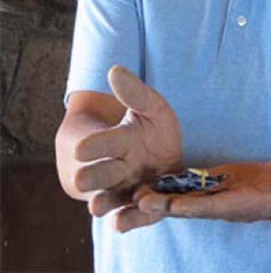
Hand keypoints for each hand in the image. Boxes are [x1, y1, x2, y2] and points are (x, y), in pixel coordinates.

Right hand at [72, 66, 182, 229]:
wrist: (165, 153)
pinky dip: (128, 220)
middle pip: (102, 174)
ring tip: (96, 207)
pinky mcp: (144, 205)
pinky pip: (134, 215)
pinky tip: (121, 224)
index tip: (83, 148)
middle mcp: (118, 168)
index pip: (103, 143)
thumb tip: (115, 69)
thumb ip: (135, 93)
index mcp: (118, 141)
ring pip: (112, 198)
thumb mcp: (151, 107)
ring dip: (105, 202)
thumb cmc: (152, 128)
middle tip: (83, 178)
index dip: (95, 146)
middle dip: (93, 176)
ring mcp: (128, 188)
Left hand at [131, 156, 270, 228]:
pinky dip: (161, 188)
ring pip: (180, 200)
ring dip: (156, 200)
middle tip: (138, 203)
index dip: (196, 206)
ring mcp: (214, 198)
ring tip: (128, 197)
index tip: (175, 205)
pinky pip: (181, 189)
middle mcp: (223, 205)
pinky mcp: (208, 188)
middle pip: (190, 207)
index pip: (218, 206)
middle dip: (165, 206)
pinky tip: (137, 184)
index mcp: (245, 204)